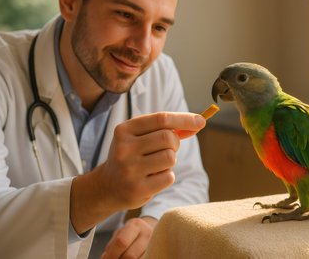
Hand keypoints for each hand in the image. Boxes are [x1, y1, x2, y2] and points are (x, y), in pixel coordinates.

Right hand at [70, 112, 204, 233]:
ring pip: (170, 157)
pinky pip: (168, 176)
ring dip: (171, 160)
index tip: (201, 121)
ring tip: (158, 164)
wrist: (108, 186)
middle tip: (168, 149)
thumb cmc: (132, 157)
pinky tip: (154, 178)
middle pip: (168, 138)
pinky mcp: (136, 189)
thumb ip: (166, 129)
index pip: (161, 119)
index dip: (184, 119)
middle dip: (175, 143)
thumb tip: (198, 122)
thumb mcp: (140, 137)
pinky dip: (167, 176)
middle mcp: (124, 148)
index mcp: (124, 130)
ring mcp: (129, 169)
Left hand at [101, 216, 156, 258]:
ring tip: (123, 258)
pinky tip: (133, 258)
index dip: (112, 255)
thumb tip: (105, 258)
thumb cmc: (131, 233)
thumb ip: (112, 245)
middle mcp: (147, 233)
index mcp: (135, 225)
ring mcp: (154, 243)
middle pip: (130, 255)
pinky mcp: (157, 251)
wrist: (150, 229)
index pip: (121, 242)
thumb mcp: (120, 233)